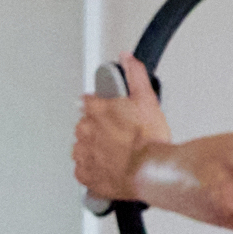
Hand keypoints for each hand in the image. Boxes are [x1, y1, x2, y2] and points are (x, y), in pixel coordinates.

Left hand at [72, 58, 171, 207]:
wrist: (149, 172)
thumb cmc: (149, 141)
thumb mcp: (147, 99)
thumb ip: (135, 75)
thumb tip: (127, 59)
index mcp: (97, 110)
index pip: (88, 101)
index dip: (100, 106)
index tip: (110, 113)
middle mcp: (86, 131)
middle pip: (85, 125)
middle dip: (99, 129)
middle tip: (119, 135)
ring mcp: (84, 153)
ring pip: (82, 147)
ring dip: (94, 148)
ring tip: (116, 152)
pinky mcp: (85, 175)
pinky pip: (84, 170)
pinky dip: (93, 168)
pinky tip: (109, 167)